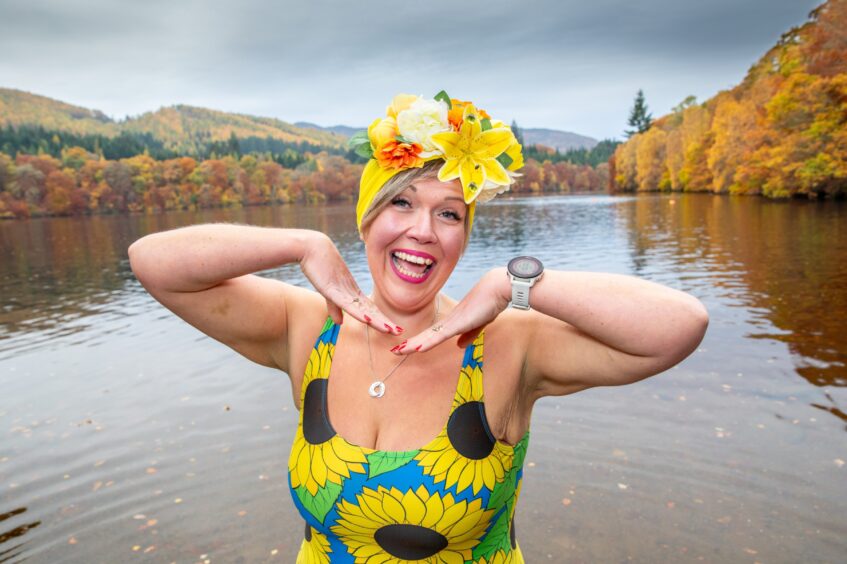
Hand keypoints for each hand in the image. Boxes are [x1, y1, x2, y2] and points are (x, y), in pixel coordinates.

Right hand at [299, 233, 400, 333]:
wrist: (311, 248)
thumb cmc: (319, 266)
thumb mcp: (328, 292)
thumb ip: (334, 308)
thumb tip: (340, 323)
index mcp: (351, 292)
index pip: (369, 309)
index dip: (381, 320)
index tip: (393, 329)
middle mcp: (351, 291)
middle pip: (371, 310)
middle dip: (384, 322)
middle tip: (400, 331)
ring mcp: (343, 290)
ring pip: (363, 309)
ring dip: (377, 320)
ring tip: (391, 330)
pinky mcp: (333, 289)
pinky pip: (347, 303)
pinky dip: (358, 312)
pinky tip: (368, 320)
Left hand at [395, 267, 510, 353]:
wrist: (498, 289)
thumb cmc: (491, 304)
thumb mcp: (479, 324)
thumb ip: (470, 335)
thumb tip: (460, 346)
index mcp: (453, 322)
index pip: (432, 334)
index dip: (419, 341)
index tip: (407, 347)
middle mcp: (449, 321)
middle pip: (426, 335)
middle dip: (410, 344)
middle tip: (395, 351)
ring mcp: (452, 321)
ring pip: (429, 336)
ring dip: (414, 344)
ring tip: (398, 351)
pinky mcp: (459, 322)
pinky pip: (440, 335)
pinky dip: (428, 342)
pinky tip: (417, 348)